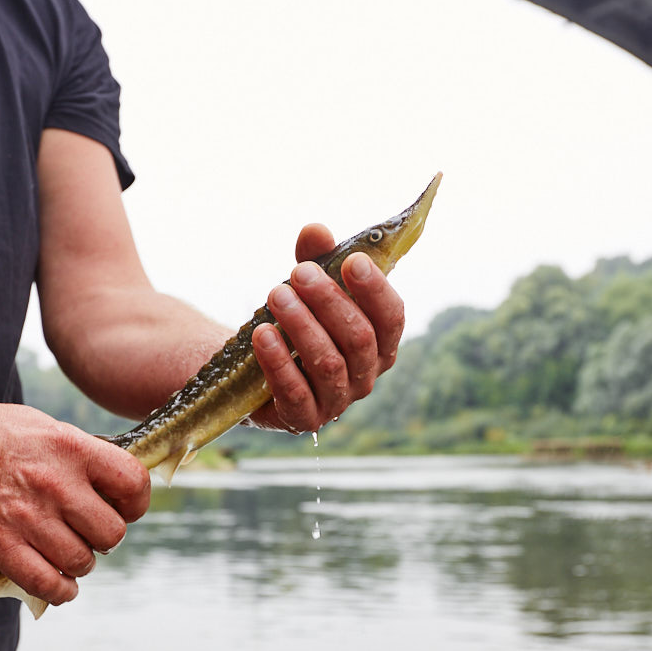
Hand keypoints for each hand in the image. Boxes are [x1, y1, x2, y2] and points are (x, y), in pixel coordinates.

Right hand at [0, 397, 149, 604]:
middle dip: (104, 538)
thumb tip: (113, 480)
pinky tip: (57, 582)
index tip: (123, 508)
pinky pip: (47, 584)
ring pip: (82, 562)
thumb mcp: (40, 426)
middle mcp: (55, 484)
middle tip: (86, 532)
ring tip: (65, 552)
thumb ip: (79, 453)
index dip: (135, 503)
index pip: (133, 484)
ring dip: (78, 563)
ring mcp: (27, 518)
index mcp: (71, 448)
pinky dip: (59, 590)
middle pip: (112, 532)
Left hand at [247, 223, 404, 432]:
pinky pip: (296, 394)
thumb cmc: (298, 322)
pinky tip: (262, 334)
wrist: (259, 370)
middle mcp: (366, 376)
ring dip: (302, 326)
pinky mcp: (303, 420)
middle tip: (298, 273)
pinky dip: (279, 363)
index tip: (352, 261)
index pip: (392, 318)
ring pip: (329, 364)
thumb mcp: (307, 287)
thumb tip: (315, 231)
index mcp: (380, 344)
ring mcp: (337, 402)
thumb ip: (316, 259)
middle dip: (330, 302)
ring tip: (276, 295)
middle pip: (359, 339)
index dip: (375, 290)